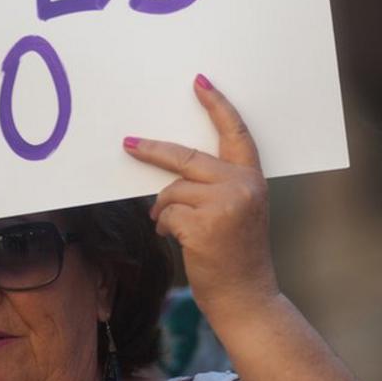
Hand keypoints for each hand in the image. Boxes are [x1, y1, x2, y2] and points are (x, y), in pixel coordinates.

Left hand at [122, 74, 276, 320]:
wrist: (246, 298)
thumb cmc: (236, 257)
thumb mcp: (238, 212)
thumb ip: (217, 186)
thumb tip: (173, 169)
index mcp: (252, 179)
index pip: (235, 133)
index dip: (217, 105)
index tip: (199, 82)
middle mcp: (242, 187)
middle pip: (187, 157)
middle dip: (153, 150)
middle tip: (129, 143)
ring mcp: (224, 205)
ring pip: (172, 190)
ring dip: (164, 210)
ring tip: (173, 229)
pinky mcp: (203, 225)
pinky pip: (167, 214)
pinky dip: (164, 226)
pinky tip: (175, 240)